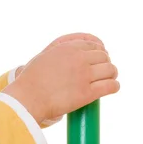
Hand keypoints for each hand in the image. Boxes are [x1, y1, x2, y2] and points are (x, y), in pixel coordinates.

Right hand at [4, 39, 118, 124]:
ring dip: (111, 74)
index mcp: (67, 48)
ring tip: (109, 80)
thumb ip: (60, 54)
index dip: (98, 53)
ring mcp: (84, 75)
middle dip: (105, 64)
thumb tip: (72, 58)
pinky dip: (114, 86)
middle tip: (103, 72)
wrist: (28, 98)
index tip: (97, 61)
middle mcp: (78, 59)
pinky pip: (110, 86)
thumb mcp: (45, 57)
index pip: (93, 45)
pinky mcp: (88, 93)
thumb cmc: (31, 81)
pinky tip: (112, 88)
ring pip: (110, 70)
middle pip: (104, 57)